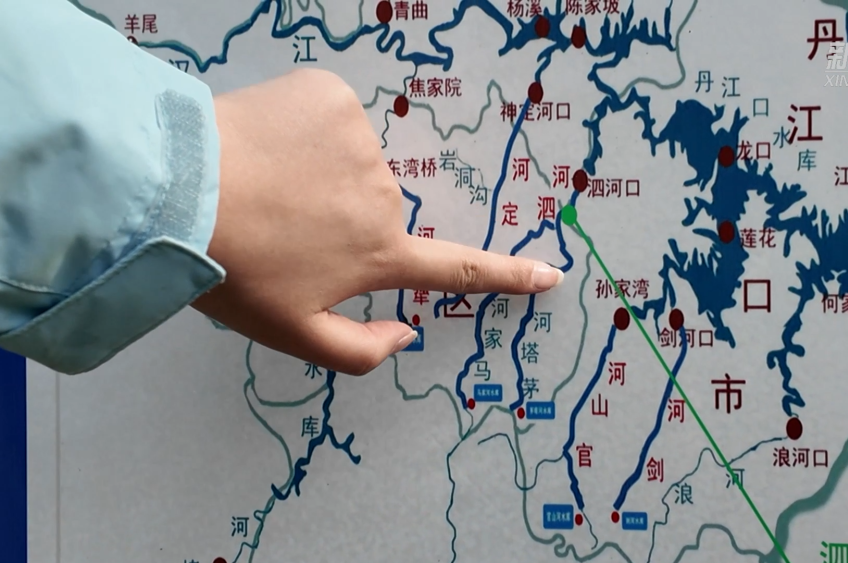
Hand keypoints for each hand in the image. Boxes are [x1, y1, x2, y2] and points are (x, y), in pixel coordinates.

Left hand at [191, 69, 563, 374]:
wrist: (175, 192)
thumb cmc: (233, 272)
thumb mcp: (291, 333)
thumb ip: (359, 352)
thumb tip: (407, 338)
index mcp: (379, 253)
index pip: (459, 269)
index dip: (508, 274)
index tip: (550, 272)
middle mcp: (385, 197)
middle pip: (376, 208)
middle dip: (338, 216)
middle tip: (278, 223)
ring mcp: (362, 143)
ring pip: (352, 161)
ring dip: (319, 171)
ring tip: (264, 183)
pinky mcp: (333, 99)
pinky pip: (332, 117)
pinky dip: (306, 129)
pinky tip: (267, 144)